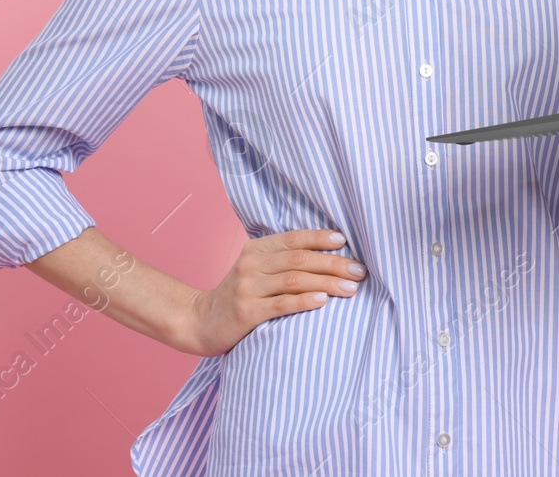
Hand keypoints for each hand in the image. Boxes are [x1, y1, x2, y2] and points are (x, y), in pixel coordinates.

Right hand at [178, 229, 364, 356]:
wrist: (200, 321)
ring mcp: (248, 288)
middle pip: (300, 259)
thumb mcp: (255, 271)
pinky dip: (304, 301)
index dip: (320, 237)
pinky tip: (323, 302)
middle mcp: (251, 264)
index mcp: (256, 249)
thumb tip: (327, 256)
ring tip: (351, 288)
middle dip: (334, 264)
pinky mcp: (246, 312)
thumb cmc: (239, 296)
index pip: (293, 239)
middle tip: (359, 271)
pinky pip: (281, 304)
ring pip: (295, 280)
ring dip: (327, 283)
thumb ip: (281, 262)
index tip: (344, 241)